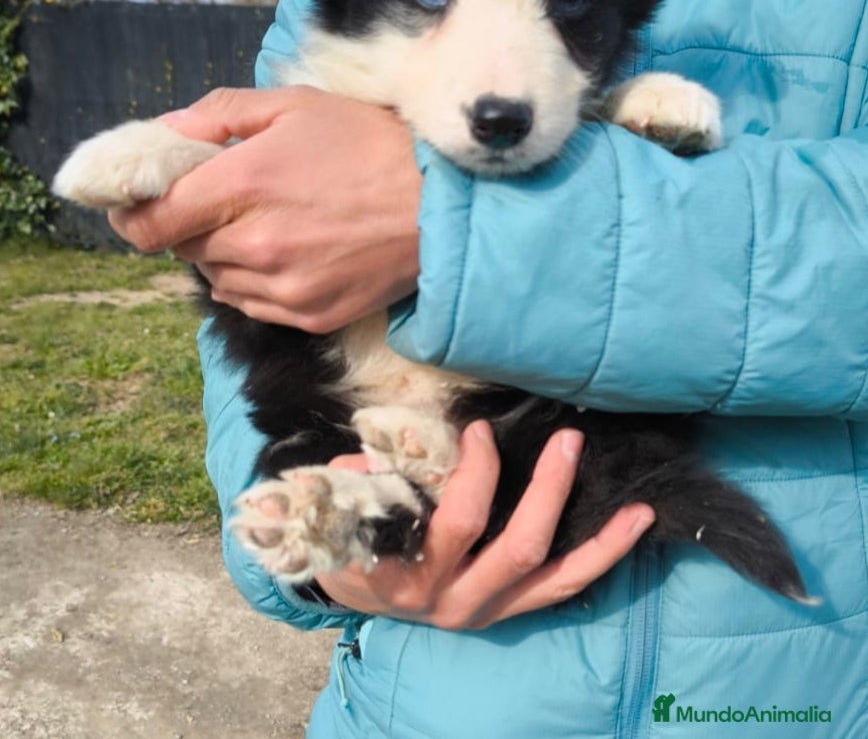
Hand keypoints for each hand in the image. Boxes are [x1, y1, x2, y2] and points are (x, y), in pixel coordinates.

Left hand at [108, 86, 421, 331]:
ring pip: (215, 279)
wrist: (442, 204)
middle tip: (222, 200)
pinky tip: (285, 253)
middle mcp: (257, 244)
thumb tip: (164, 134)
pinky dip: (252, 281)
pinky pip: (250, 304)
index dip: (132, 213)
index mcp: (247, 183)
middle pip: (182, 249)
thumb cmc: (370, 144)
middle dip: (189, 223)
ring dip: (221, 254)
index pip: (151, 221)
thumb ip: (218, 115)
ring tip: (264, 224)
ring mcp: (284, 287)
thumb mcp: (295, 106)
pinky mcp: (309, 315)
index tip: (135, 203)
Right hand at [317, 422, 654, 629]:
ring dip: (595, 535)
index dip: (476, 472)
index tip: (481, 429)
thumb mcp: (343, 507)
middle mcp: (450, 599)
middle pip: (514, 546)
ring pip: (550, 574)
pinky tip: (635, 524)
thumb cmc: (353, 537)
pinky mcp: (509, 612)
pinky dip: (602, 557)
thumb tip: (388, 447)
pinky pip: (563, 588)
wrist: (361, 591)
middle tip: (568, 440)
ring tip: (635, 501)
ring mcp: (485, 610)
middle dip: (547, 489)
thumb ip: (361, 476)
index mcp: (407, 573)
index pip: (455, 521)